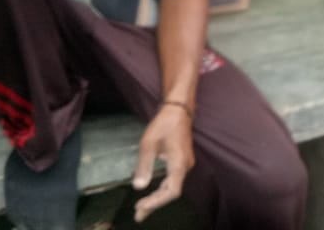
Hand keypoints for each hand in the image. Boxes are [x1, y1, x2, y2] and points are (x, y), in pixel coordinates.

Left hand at [131, 103, 194, 222]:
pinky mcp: (182, 161)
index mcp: (179, 164)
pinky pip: (173, 180)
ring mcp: (186, 164)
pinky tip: (152, 192)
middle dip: (154, 203)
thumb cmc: (163, 125)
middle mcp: (185, 167)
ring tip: (142, 207)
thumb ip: (144, 166)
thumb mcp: (148, 145)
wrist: (178, 109)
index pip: (171, 192)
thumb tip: (138, 187)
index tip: (140, 207)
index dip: (156, 202)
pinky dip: (162, 189)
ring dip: (158, 197)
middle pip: (172, 192)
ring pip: (173, 187)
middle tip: (137, 214)